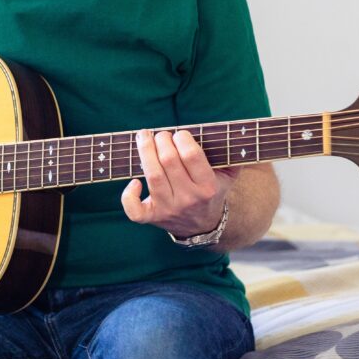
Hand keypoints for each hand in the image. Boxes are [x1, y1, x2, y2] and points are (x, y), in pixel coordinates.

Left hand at [120, 129, 236, 238]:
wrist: (202, 225)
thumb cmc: (211, 191)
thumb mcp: (227, 176)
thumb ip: (230, 156)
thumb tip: (227, 133)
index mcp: (208, 187)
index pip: (192, 156)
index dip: (182, 139)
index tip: (180, 134)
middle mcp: (188, 199)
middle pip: (169, 161)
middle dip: (162, 140)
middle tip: (160, 135)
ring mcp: (169, 209)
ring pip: (152, 176)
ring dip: (145, 151)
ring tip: (143, 137)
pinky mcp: (153, 217)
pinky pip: (135, 211)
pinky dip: (128, 196)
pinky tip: (134, 182)